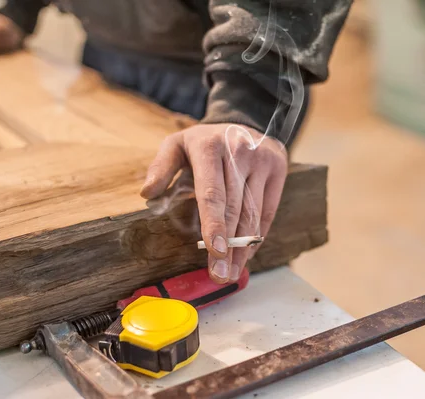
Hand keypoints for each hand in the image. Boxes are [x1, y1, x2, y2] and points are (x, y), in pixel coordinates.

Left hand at [141, 123, 287, 283]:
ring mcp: (262, 160)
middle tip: (219, 275)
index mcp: (209, 147)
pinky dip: (257, 236)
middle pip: (234, 208)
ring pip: (253, 213)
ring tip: (231, 273)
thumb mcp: (177, 144)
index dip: (214, 223)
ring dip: (243, 248)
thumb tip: (147, 193)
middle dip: (228, 246)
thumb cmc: (203, 141)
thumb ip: (161, 167)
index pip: (212, 191)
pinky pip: (268, 210)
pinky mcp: (278, 169)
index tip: (214, 250)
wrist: (243, 119)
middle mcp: (239, 152)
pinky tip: (245, 255)